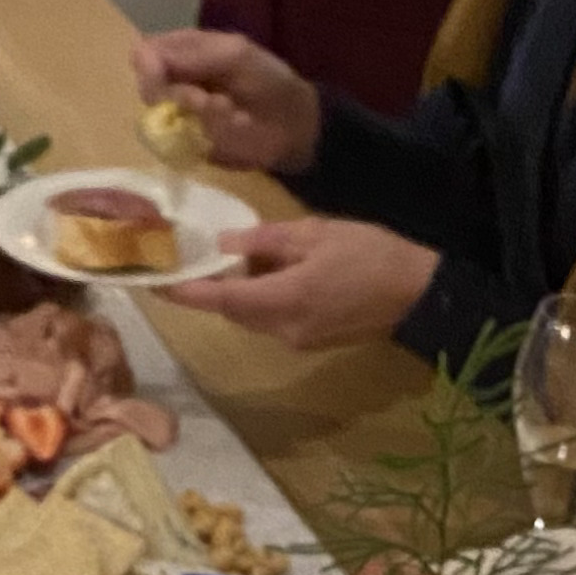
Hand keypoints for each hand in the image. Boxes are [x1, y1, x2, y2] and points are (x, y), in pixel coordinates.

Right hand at [130, 26, 319, 176]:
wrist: (296, 125)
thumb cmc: (268, 81)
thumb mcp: (236, 55)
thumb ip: (194, 54)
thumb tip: (146, 61)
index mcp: (183, 52)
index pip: (143, 54)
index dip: (147, 66)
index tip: (159, 78)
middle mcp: (175, 84)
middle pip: (147, 89)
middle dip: (174, 95)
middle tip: (204, 100)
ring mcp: (182, 117)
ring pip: (163, 120)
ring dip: (199, 116)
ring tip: (229, 111)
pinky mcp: (193, 146)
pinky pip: (184, 146)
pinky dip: (211, 136)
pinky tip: (232, 129)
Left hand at [161, 217, 438, 349]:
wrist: (422, 294)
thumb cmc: (371, 254)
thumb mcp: (316, 233)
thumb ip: (266, 241)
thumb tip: (225, 246)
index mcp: (282, 300)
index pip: (220, 299)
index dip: (184, 292)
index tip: (154, 282)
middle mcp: (283, 329)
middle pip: (233, 311)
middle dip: (213, 288)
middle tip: (196, 258)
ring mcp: (299, 340)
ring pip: (253, 316)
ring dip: (241, 293)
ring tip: (239, 259)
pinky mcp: (313, 341)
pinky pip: (275, 319)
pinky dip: (264, 298)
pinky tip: (275, 272)